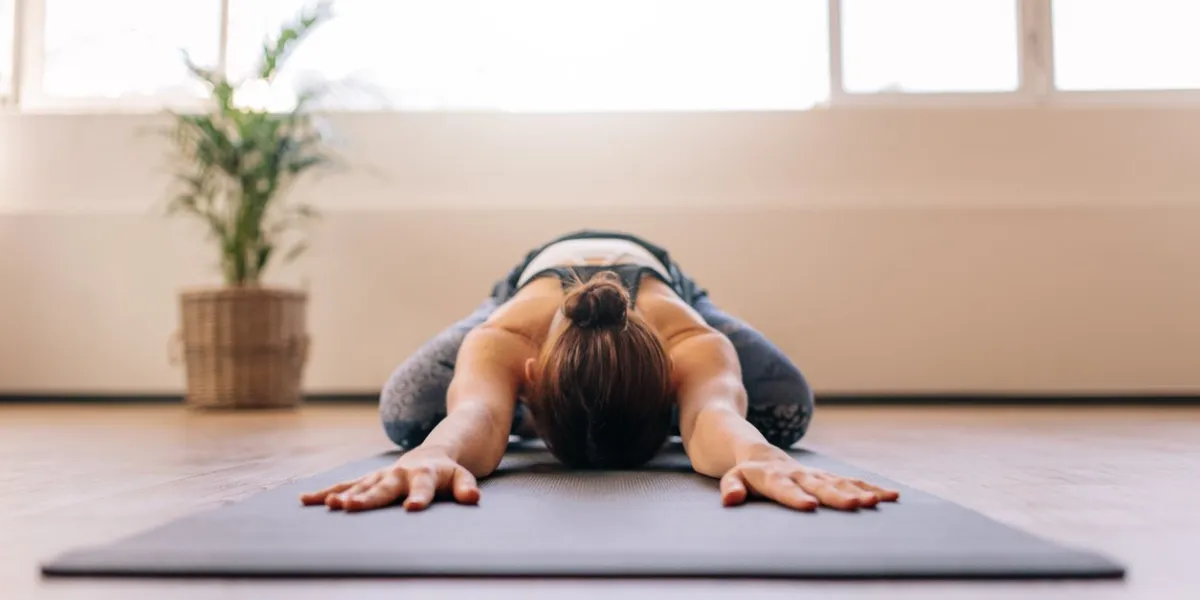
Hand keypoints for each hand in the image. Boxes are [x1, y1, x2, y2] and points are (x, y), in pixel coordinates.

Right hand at [299, 447, 479, 512]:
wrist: (433, 452)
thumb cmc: (449, 472)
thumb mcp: (463, 477)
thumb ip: (466, 487)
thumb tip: (473, 498)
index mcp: (426, 474)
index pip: (423, 488)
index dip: (418, 498)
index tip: (411, 509)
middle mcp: (400, 474)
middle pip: (383, 487)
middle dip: (367, 497)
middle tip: (350, 506)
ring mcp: (382, 476)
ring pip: (360, 485)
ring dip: (344, 494)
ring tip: (329, 504)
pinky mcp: (369, 480)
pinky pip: (346, 485)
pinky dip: (327, 492)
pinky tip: (306, 500)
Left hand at [720, 457, 899, 510]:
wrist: (760, 454)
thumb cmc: (746, 473)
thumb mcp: (732, 478)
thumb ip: (732, 487)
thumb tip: (730, 500)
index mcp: (774, 477)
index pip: (785, 489)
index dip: (796, 497)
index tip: (810, 506)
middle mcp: (800, 474)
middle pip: (820, 486)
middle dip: (838, 496)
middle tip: (857, 505)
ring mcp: (816, 475)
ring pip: (841, 482)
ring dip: (860, 492)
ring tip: (879, 502)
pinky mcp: (828, 477)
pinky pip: (852, 482)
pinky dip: (871, 488)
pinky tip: (892, 496)